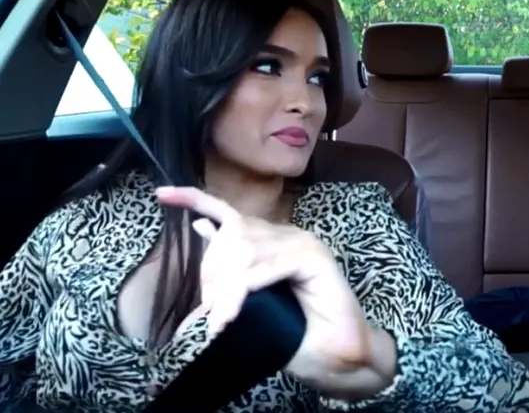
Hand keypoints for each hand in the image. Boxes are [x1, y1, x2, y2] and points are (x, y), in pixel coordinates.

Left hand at [156, 186, 397, 398]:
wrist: (341, 360)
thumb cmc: (298, 337)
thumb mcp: (250, 304)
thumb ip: (230, 271)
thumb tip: (200, 230)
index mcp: (270, 242)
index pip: (228, 212)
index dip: (194, 200)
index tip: (161, 194)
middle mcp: (286, 236)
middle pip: (230, 234)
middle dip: (210, 274)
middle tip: (207, 317)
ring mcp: (303, 244)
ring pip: (244, 249)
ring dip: (225, 289)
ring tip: (219, 324)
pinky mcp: (315, 259)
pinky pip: (266, 265)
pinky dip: (242, 292)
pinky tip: (230, 317)